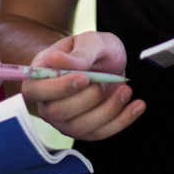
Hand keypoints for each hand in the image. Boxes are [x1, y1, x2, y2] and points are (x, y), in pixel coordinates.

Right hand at [22, 31, 145, 140]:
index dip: (58, 88)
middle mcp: (48, 102)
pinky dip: (122, 121)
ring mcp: (65, 120)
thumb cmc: (91, 47)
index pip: (35, 91)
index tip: (84, 77)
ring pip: (80, 128)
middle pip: (57, 113)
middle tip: (106, 80)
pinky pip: (100, 133)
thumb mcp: (90, 40)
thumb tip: (57, 61)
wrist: (105, 60)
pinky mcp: (85, 130)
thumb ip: (79, 53)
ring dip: (107, 110)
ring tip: (126, 89)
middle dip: (86, 100)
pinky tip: (138, 105)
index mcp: (40, 76)